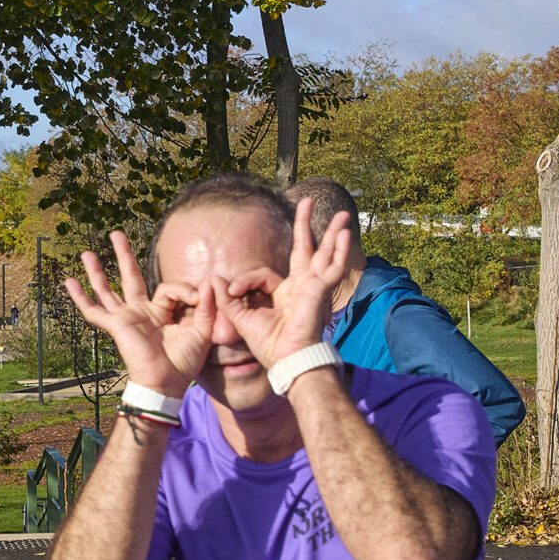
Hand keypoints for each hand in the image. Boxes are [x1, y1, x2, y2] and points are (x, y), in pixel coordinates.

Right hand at [63, 231, 214, 396]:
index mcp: (162, 313)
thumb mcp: (202, 330)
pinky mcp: (116, 326)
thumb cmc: (184, 362)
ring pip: (108, 290)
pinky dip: (80, 298)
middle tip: (116, 234)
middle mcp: (141, 312)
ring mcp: (126, 318)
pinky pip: (93, 311)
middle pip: (130, 277)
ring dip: (97, 271)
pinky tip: (68, 282)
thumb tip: (207, 282)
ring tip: (87, 252)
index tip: (196, 298)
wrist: (167, 383)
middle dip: (123, 255)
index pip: (170, 288)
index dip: (184, 289)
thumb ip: (205, 306)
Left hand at [212, 197, 350, 368]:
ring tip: (343, 214)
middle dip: (305, 225)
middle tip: (307, 201)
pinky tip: (345, 235)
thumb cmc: (268, 345)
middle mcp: (301, 287)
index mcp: (284, 295)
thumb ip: (228, 299)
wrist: (287, 358)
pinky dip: (340, 251)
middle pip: (305, 249)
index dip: (244, 280)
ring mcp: (313, 287)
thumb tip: (214, 277)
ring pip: (324, 253)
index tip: (231, 292)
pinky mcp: (321, 290)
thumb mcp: (241, 318)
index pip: (263, 274)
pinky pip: (333, 267)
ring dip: (332, 233)